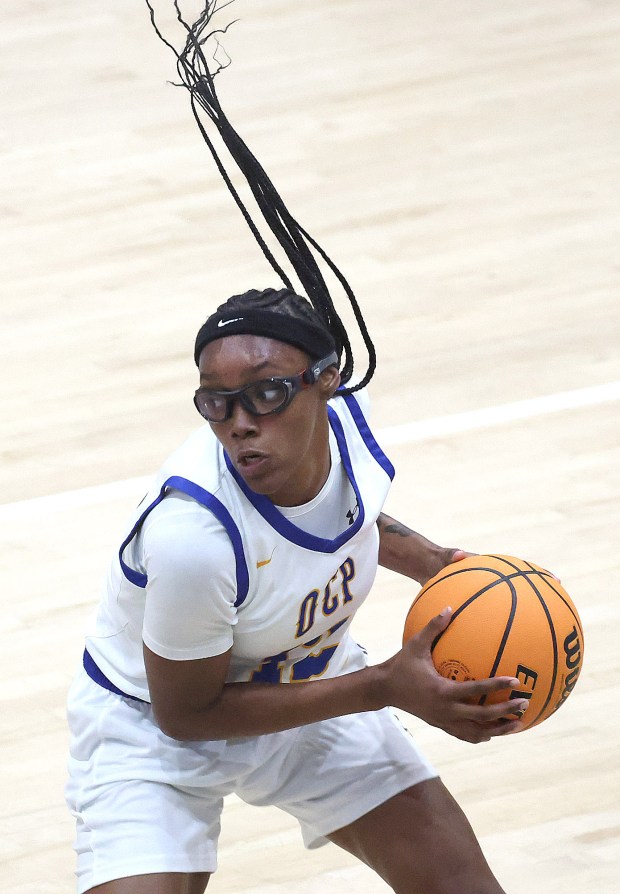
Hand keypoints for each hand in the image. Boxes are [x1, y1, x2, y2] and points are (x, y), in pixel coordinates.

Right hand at [379, 609, 528, 742]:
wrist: (384, 689)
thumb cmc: (401, 665)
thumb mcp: (416, 644)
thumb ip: (434, 627)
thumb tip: (450, 607)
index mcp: (442, 691)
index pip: (476, 690)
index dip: (497, 686)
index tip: (516, 682)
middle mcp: (446, 710)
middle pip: (482, 716)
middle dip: (506, 712)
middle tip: (524, 704)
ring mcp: (444, 721)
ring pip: (477, 732)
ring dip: (498, 730)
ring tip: (518, 725)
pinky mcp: (441, 725)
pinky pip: (465, 735)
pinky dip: (481, 735)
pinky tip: (493, 733)